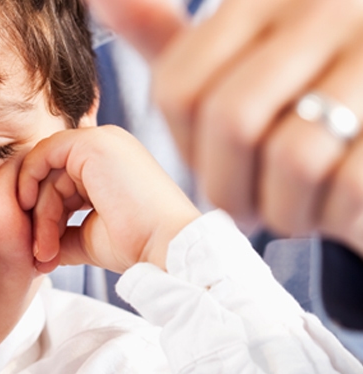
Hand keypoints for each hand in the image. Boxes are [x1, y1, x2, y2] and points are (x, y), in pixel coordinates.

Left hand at [18, 126, 199, 273]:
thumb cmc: (137, 245)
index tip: (42, 250)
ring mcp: (102, 140)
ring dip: (41, 216)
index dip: (48, 215)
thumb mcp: (90, 235)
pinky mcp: (92, 143)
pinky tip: (29, 207)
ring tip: (46, 252)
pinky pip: (44, 152)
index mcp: (113, 164)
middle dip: (42, 219)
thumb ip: (62, 231)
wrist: (165, 247)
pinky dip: (29, 178)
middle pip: (53, 176)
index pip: (64, 181)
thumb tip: (38, 246)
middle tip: (41, 256)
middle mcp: (109, 146)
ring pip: (47, 172)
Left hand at [88, 0, 362, 256]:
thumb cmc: (297, 104)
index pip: (179, 86)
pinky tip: (331, 207)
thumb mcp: (230, 59)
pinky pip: (346, 184)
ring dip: (280, 207)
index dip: (184, 146)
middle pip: (230, 119)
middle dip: (226, 184)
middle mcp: (323, 11)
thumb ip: (167, 35)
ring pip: (291, 156)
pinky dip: (329, 214)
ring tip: (288, 207)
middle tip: (242, 206)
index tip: (209, 165)